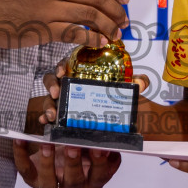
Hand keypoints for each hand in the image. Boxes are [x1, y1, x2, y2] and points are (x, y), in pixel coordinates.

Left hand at [13, 138, 121, 187]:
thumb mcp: (92, 150)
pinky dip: (21, 155)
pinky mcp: (34, 181)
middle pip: (75, 180)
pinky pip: (26, 170)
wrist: (57, 163)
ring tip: (48, 143)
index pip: (99, 175)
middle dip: (74, 162)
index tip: (100, 148)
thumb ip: (99, 143)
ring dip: (48, 162)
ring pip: (49, 181)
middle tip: (73, 145)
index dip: (100, 163)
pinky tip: (20, 139)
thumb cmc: (80, 156)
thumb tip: (106, 129)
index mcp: (93, 181)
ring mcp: (53, 187)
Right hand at [37, 61, 151, 127]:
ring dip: (47, 105)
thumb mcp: (123, 90)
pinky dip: (45, 118)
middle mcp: (66, 84)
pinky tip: (47, 123)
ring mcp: (61, 99)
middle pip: (52, 79)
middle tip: (55, 93)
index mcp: (78, 73)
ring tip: (52, 115)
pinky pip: (47, 115)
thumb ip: (134, 84)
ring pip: (48, 98)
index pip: (66, 64)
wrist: (107, 120)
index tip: (62, 71)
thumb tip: (143, 81)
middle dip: (50, 85)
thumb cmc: (110, 97)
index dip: (61, 65)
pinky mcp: (58, 114)